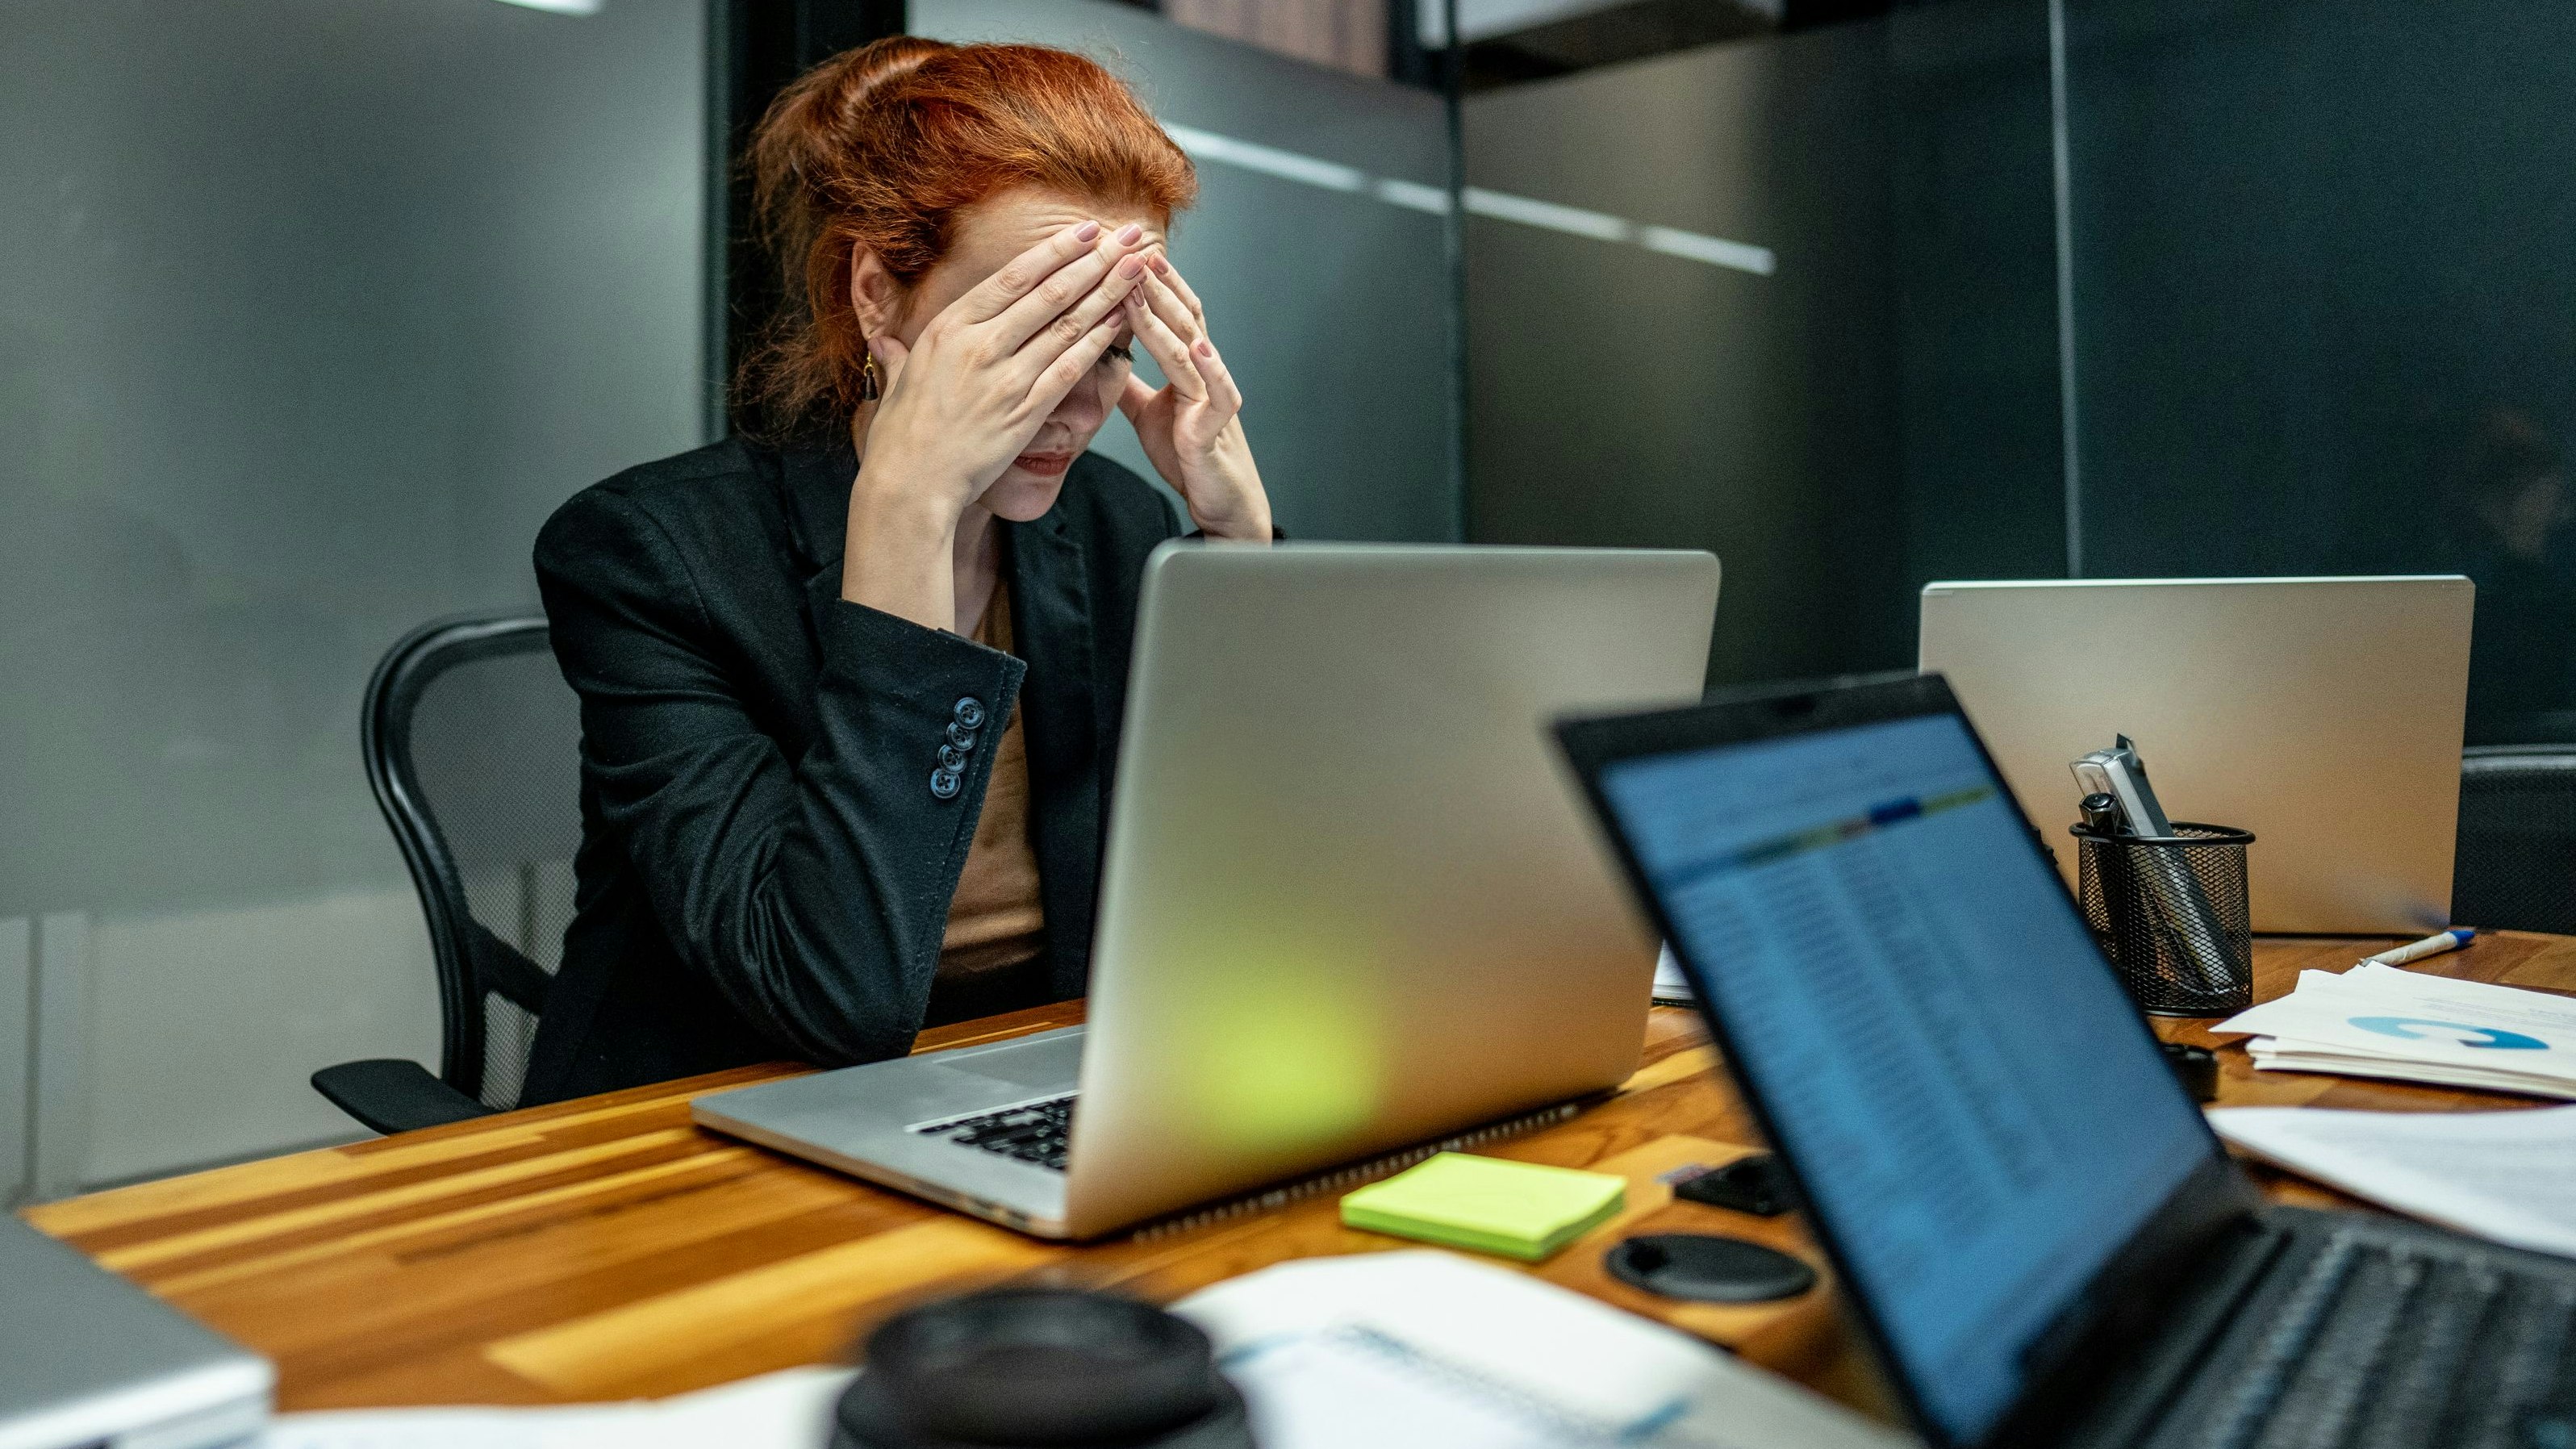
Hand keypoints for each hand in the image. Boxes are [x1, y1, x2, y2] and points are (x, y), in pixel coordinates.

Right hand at [843, 220, 1149, 626]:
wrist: (908, 485)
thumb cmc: (900, 436)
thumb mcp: (897, 380)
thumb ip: (899, 352)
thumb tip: (884, 338)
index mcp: (949, 327)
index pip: (1013, 277)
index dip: (1056, 251)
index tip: (1086, 230)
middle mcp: (980, 344)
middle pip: (1050, 291)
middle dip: (1096, 259)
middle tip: (1129, 236)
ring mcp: (1006, 376)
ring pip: (1068, 323)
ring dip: (1108, 291)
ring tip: (1138, 268)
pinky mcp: (1025, 410)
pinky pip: (1071, 368)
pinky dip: (1099, 341)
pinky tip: (1122, 321)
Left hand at [1120, 255, 1271, 541]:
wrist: (1220, 502)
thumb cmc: (1189, 456)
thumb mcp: (1150, 414)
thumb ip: (1132, 386)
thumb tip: (1106, 359)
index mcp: (1188, 368)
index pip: (1172, 313)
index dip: (1151, 281)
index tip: (1123, 250)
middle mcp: (1205, 374)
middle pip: (1180, 318)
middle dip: (1153, 283)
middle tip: (1129, 248)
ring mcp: (1213, 397)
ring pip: (1190, 346)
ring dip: (1165, 314)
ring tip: (1145, 283)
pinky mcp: (1218, 428)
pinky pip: (1217, 392)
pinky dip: (1209, 368)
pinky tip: (1197, 345)